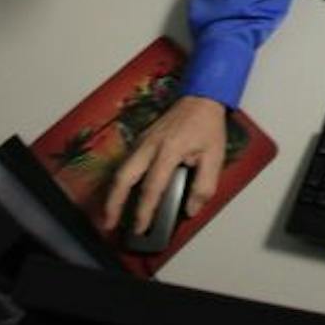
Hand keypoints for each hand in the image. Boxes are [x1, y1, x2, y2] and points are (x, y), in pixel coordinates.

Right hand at [101, 94, 228, 235]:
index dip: (145, 210)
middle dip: (113, 203)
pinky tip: (120, 193)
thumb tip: (191, 209)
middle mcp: (150, 145)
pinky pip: (126, 163)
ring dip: (113, 193)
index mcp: (169, 150)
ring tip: (110, 214)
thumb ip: (204, 186)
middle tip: (109, 223)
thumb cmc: (207, 126)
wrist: (201, 97)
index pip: (152, 187)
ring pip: (120, 170)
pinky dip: (120, 181)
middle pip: (123, 178)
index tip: (141, 228)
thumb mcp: (215, 156)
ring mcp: (142, 141)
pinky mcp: (141, 140)